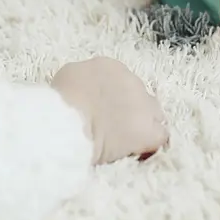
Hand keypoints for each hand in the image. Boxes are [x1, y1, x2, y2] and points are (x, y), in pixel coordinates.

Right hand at [50, 57, 167, 164]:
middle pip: (139, 96)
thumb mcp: (67, 78)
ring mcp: (144, 105)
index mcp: (110, 66)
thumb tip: (84, 92)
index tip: (102, 111)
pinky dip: (150, 144)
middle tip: (114, 127)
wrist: (68, 121)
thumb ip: (82, 82)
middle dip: (130, 110)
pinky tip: (139, 152)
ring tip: (128, 142)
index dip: (113, 98)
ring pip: (154, 115)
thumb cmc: (60, 100)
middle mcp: (132, 80)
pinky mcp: (149, 131)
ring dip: (143, 125)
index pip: (120, 81)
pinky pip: (159, 137)